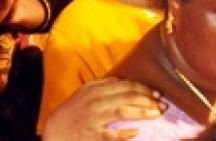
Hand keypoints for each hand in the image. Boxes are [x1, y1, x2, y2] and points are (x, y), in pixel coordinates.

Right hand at [42, 77, 163, 140]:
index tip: (157, 94)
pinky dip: (126, 133)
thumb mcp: (84, 92)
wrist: (53, 131)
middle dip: (148, 100)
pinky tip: (136, 132)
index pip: (125, 86)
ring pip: (123, 112)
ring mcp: (93, 119)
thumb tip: (122, 79)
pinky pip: (113, 134)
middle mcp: (95, 101)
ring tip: (157, 115)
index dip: (144, 89)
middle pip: (128, 97)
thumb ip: (103, 84)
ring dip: (143, 113)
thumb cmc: (71, 111)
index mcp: (95, 89)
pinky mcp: (92, 136)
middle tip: (162, 105)